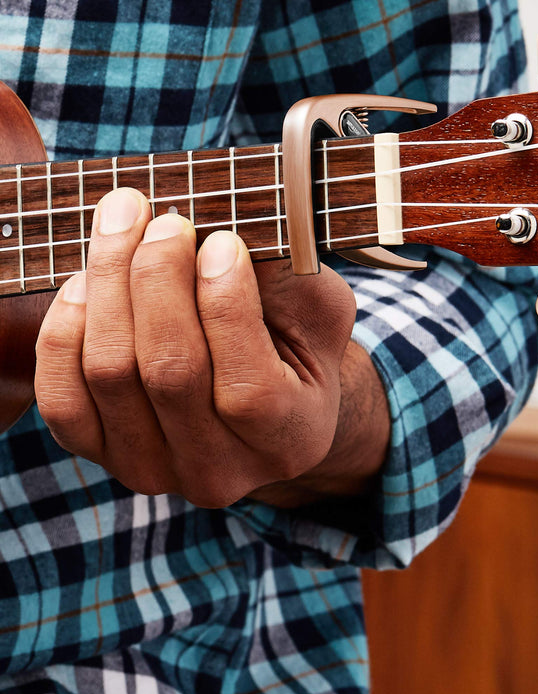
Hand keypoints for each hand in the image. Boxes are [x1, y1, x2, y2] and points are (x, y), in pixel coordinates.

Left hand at [34, 188, 387, 507]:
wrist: (259, 396)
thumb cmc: (295, 344)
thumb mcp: (320, 312)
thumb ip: (294, 282)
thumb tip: (224, 237)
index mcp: (289, 441)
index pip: (251, 390)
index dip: (228, 308)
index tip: (220, 240)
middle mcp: (220, 472)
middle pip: (169, 373)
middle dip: (160, 280)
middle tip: (165, 221)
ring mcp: (153, 470)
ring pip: (110, 374)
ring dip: (110, 286)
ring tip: (125, 229)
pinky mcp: (99, 455)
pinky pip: (61, 396)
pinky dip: (66, 328)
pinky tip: (89, 282)